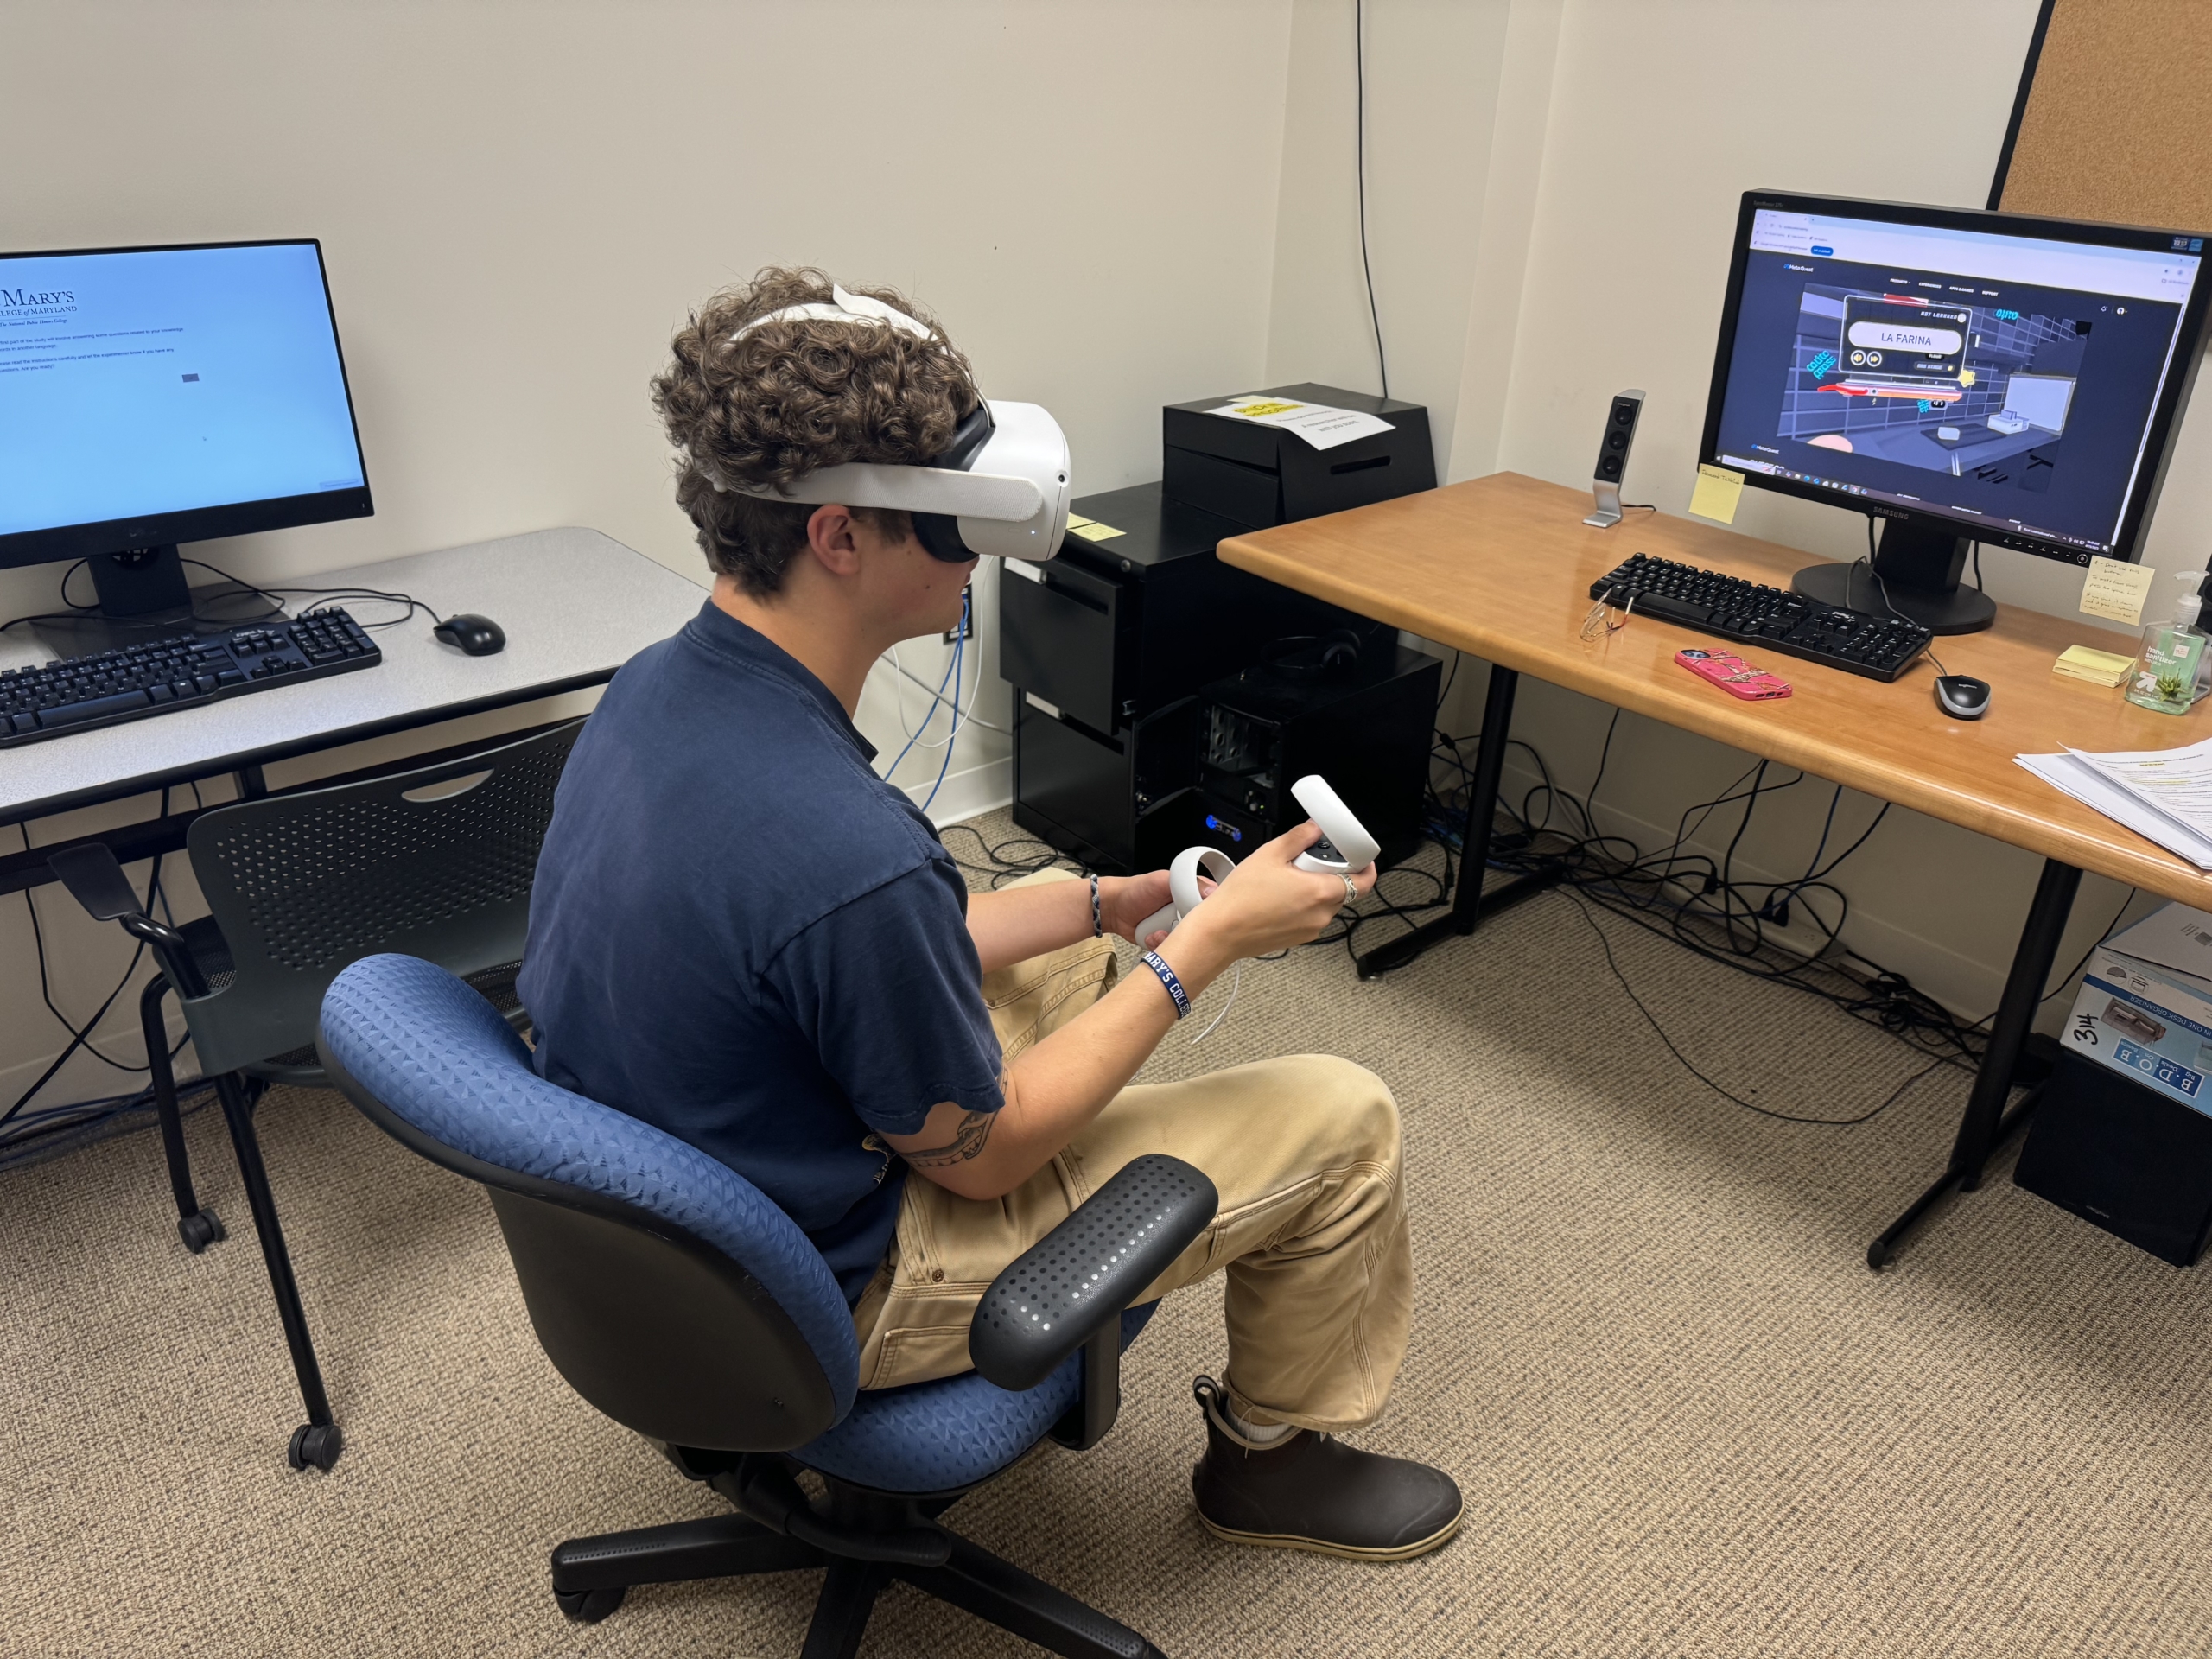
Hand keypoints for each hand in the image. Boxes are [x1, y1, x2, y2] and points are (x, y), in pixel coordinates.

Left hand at [1098, 870, 1217, 948]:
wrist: (1114, 909)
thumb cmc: (1136, 890)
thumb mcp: (1162, 881)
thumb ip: (1187, 883)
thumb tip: (1213, 892)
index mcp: (1192, 895)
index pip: (1213, 907)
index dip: (1211, 915)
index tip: (1202, 919)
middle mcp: (1188, 913)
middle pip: (1202, 929)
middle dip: (1190, 932)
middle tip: (1174, 925)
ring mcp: (1178, 929)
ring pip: (1188, 943)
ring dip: (1172, 940)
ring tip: (1157, 932)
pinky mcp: (1168, 943)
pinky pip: (1173, 952)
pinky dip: (1161, 947)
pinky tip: (1151, 937)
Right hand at [1169, 821, 1372, 967]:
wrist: (1221, 932)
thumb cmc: (1242, 897)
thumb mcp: (1270, 854)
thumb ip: (1298, 838)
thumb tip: (1314, 828)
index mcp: (1321, 892)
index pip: (1365, 883)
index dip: (1366, 868)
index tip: (1359, 858)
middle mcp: (1322, 914)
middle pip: (1344, 890)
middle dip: (1332, 874)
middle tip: (1308, 862)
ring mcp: (1312, 929)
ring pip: (1326, 904)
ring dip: (1316, 890)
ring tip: (1287, 880)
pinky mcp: (1299, 938)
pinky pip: (1311, 916)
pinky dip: (1304, 905)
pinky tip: (1279, 897)